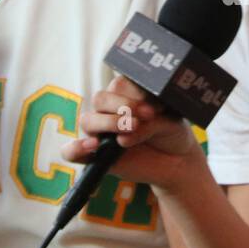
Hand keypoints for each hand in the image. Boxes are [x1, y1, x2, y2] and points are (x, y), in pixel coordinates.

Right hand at [60, 75, 204, 190]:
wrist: (177, 162)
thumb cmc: (171, 134)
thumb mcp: (168, 122)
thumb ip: (149, 124)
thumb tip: (123, 137)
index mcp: (125, 96)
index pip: (118, 85)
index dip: (135, 93)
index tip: (155, 106)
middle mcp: (108, 112)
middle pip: (100, 99)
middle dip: (123, 106)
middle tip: (147, 115)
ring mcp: (99, 134)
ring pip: (88, 120)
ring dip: (109, 122)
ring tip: (131, 129)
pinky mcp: (94, 157)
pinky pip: (71, 152)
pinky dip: (75, 148)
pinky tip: (93, 146)